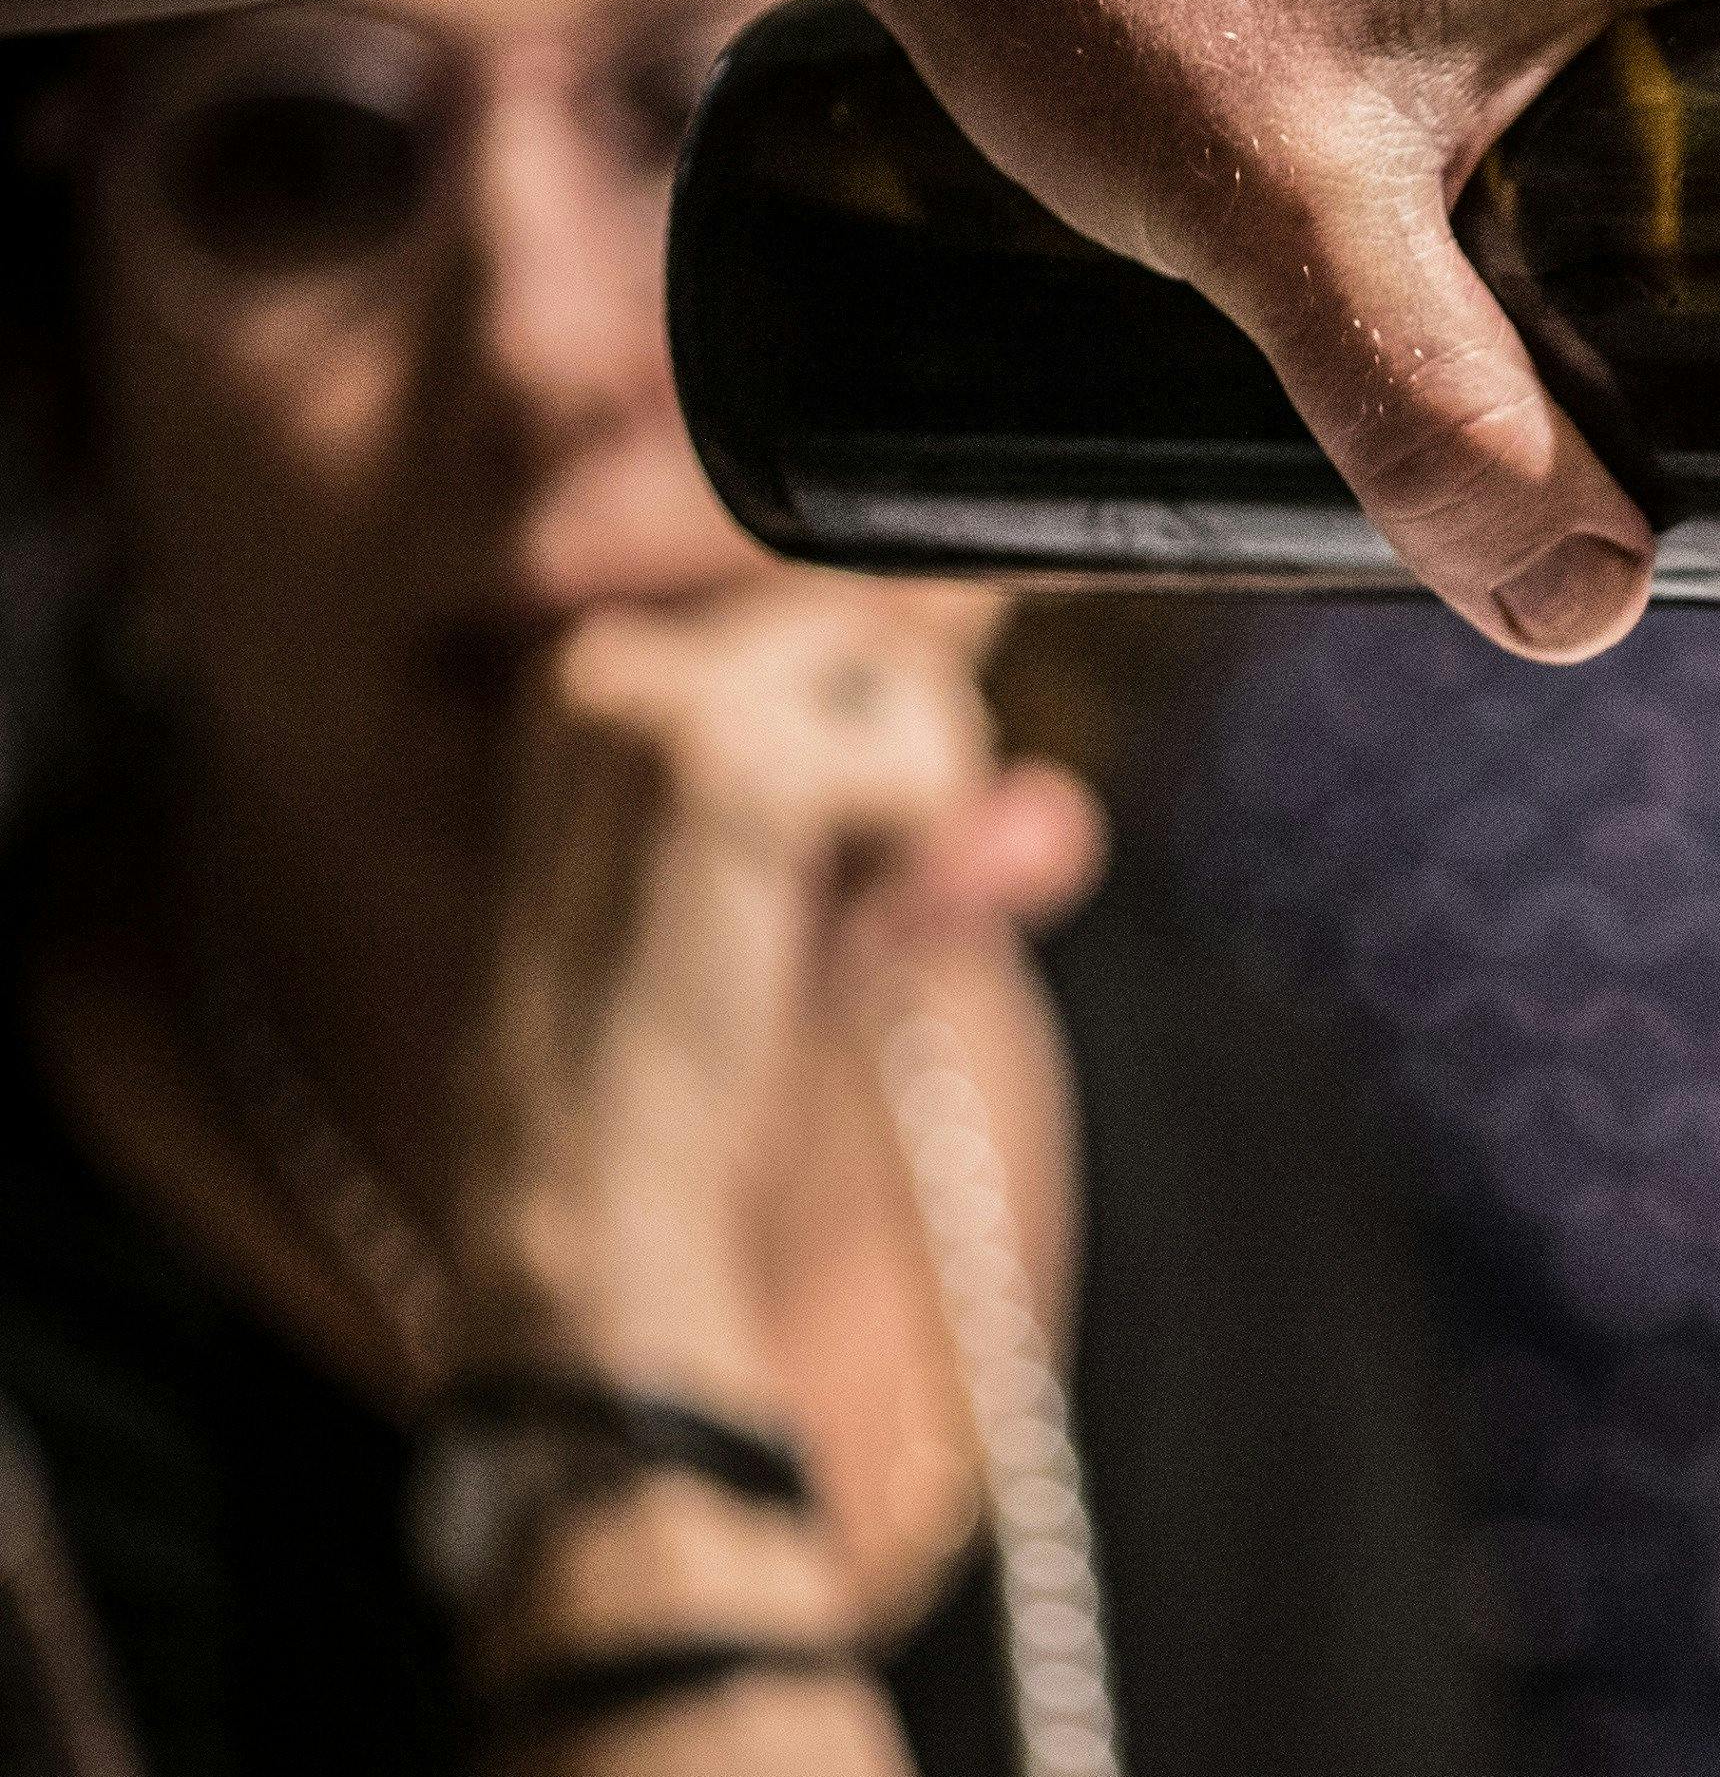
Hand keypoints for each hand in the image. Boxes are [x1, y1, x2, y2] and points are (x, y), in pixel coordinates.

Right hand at [451, 585, 1093, 1433]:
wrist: (603, 1173)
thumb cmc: (705, 1046)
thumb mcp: (824, 890)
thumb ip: (934, 807)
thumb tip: (1059, 807)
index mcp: (606, 667)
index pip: (835, 603)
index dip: (906, 702)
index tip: (884, 808)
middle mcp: (612, 657)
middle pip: (891, 636)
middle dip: (909, 771)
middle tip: (825, 896)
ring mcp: (659, 700)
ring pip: (918, 682)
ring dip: (916, 810)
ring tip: (806, 915)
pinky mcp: (725, 767)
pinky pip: (927, 766)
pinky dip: (918, 853)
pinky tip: (827, 924)